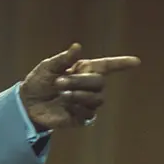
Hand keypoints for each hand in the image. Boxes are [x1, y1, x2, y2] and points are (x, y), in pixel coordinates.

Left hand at [19, 43, 139, 129]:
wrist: (27, 104)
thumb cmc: (38, 82)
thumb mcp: (47, 67)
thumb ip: (63, 59)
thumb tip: (77, 46)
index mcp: (83, 69)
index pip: (107, 66)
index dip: (121, 64)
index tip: (136, 62)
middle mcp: (88, 85)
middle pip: (99, 82)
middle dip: (79, 81)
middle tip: (58, 82)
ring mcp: (86, 102)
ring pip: (97, 98)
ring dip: (78, 94)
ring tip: (61, 95)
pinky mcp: (82, 117)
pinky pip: (89, 113)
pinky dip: (77, 107)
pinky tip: (65, 106)